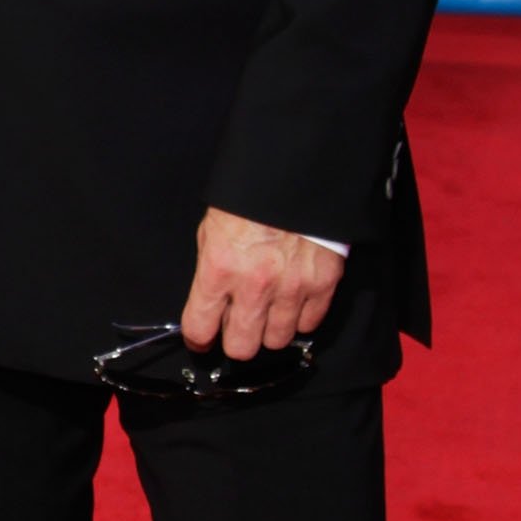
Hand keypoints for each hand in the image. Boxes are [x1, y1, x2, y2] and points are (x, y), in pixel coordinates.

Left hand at [180, 207, 342, 359]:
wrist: (298, 173)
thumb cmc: (251, 197)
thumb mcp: (214, 228)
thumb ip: (211, 269)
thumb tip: (210, 301)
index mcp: (220, 268)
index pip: (200, 327)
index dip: (198, 338)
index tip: (201, 339)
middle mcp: (255, 284)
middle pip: (241, 347)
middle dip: (235, 340)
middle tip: (237, 327)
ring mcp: (292, 287)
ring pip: (277, 341)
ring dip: (269, 330)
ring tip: (268, 311)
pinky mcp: (323, 284)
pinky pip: (309, 324)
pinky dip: (300, 318)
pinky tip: (292, 301)